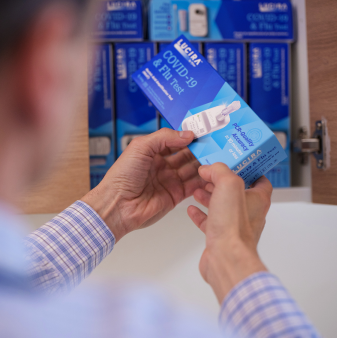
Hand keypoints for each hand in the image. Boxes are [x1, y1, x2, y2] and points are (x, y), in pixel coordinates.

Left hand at [82, 128, 205, 240]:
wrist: (118, 205)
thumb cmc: (122, 176)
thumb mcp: (141, 148)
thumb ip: (164, 138)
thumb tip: (187, 134)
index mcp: (152, 152)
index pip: (175, 141)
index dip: (187, 136)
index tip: (202, 132)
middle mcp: (162, 166)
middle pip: (186, 155)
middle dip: (199, 149)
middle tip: (214, 143)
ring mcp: (169, 181)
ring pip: (192, 169)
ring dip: (204, 163)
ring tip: (218, 155)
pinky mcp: (175, 196)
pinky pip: (193, 186)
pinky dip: (203, 179)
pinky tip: (212, 172)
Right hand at [187, 163, 272, 303]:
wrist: (226, 258)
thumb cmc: (233, 226)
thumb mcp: (228, 185)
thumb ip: (219, 171)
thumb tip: (209, 169)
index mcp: (257, 200)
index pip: (260, 180)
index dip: (248, 169)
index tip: (235, 162)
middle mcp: (249, 213)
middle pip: (236, 193)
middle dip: (221, 183)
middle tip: (209, 174)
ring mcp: (234, 227)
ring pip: (222, 207)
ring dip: (210, 197)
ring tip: (198, 189)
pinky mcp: (220, 238)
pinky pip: (210, 223)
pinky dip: (201, 214)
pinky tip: (191, 210)